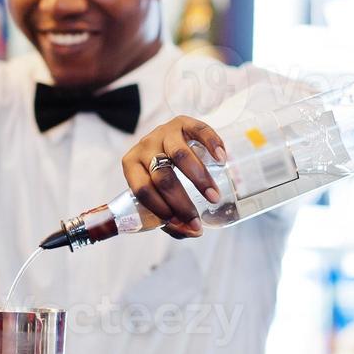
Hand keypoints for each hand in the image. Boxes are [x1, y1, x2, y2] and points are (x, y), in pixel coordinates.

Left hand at [120, 116, 227, 239]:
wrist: (168, 140)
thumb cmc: (162, 174)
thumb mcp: (158, 193)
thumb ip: (172, 217)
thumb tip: (193, 232)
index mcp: (131, 165)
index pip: (141, 189)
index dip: (161, 208)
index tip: (181, 223)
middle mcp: (145, 146)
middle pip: (162, 177)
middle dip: (182, 201)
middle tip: (198, 219)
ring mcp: (164, 132)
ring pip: (180, 156)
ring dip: (199, 179)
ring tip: (214, 196)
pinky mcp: (184, 121)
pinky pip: (199, 130)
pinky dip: (212, 144)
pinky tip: (222, 160)